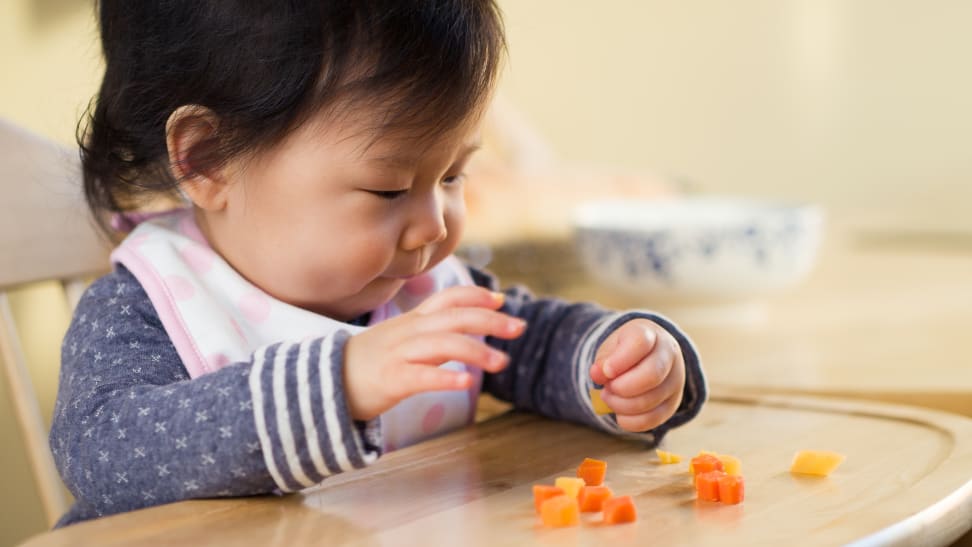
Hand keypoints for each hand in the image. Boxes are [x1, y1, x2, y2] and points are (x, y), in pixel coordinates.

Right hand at [343, 286, 525, 420]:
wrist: (325, 383)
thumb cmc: (370, 362)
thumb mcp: (401, 337)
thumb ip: (434, 329)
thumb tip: (469, 324)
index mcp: (413, 321)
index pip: (448, 298)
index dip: (476, 296)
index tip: (503, 299)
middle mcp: (409, 332)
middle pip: (454, 318)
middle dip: (489, 320)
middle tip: (519, 327)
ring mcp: (399, 355)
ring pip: (443, 345)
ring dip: (476, 351)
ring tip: (502, 361)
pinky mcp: (390, 381)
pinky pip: (421, 377)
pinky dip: (446, 378)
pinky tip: (467, 383)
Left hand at [589, 319, 684, 431]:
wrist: (648, 355)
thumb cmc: (625, 350)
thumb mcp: (611, 347)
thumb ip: (603, 360)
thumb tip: (597, 374)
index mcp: (651, 334)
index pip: (641, 343)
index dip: (620, 361)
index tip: (606, 371)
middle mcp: (669, 355)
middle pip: (651, 376)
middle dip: (622, 387)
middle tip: (607, 388)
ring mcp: (675, 380)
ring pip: (650, 401)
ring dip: (621, 405)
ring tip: (609, 397)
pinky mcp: (673, 404)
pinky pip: (652, 420)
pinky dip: (630, 421)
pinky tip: (619, 413)